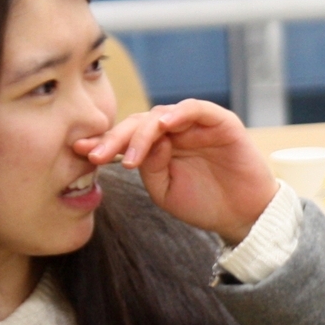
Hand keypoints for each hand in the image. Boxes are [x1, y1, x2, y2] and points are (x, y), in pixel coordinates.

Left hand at [75, 99, 276, 244]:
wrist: (244, 216)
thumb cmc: (205, 203)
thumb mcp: (164, 190)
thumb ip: (149, 167)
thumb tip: (137, 146)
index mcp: (160, 146)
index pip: (127, 136)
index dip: (104, 142)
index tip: (80, 152)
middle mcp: (175, 131)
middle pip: (139, 123)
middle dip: (115, 138)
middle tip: (96, 154)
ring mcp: (197, 125)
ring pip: (162, 115)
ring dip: (142, 132)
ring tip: (129, 154)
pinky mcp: (221, 122)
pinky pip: (196, 109)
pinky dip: (179, 112)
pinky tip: (163, 125)